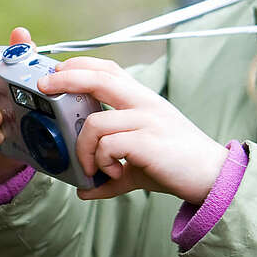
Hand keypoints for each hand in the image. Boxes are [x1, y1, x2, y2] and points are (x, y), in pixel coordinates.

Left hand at [38, 56, 227, 203]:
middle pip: (99, 78)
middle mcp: (145, 103)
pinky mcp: (148, 141)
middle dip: (65, 79)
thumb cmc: (175, 166)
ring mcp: (147, 120)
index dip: (79, 65)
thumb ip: (110, 172)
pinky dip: (101, 162)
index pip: (108, 69)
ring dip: (83, 148)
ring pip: (95, 123)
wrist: (214, 179)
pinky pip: (108, 145)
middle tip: (43, 87)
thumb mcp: (138, 164)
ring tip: (92, 168)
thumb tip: (84, 191)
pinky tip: (112, 173)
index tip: (56, 72)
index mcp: (142, 99)